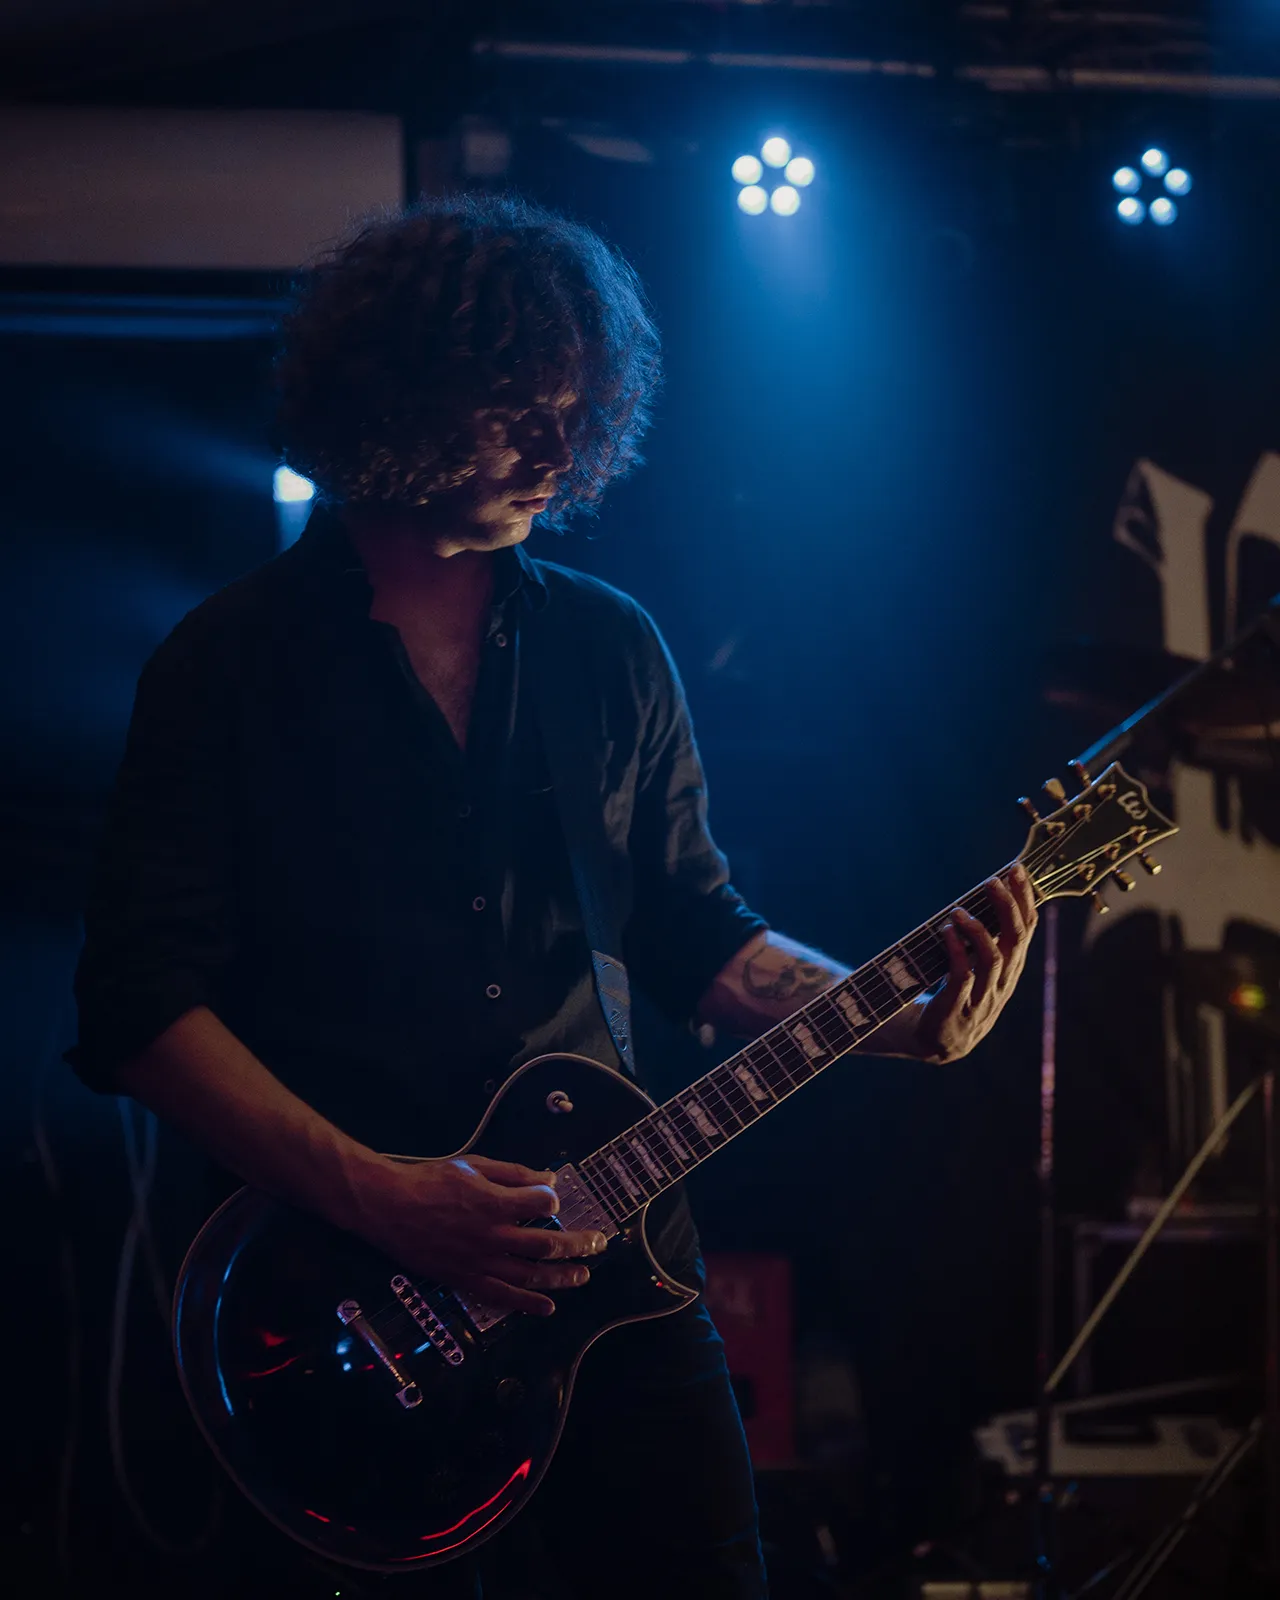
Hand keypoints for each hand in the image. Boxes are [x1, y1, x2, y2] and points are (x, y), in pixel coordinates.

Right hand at [346, 1153, 607, 1316]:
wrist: (388, 1207)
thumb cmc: (430, 1180)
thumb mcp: (473, 1165)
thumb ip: (513, 1173)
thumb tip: (549, 1180)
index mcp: (494, 1202)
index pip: (542, 1205)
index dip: (553, 1202)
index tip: (554, 1201)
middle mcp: (492, 1236)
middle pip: (545, 1244)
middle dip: (577, 1244)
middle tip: (598, 1242)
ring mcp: (479, 1262)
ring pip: (530, 1275)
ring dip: (562, 1276)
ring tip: (584, 1275)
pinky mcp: (465, 1280)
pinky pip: (502, 1297)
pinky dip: (528, 1303)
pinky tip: (548, 1306)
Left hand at [912, 864, 1037, 1063]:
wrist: (939, 1040)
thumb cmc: (958, 992)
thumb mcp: (979, 963)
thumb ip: (987, 935)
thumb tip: (989, 891)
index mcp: (1012, 967)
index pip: (1027, 929)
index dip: (1025, 899)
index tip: (1016, 870)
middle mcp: (1004, 982)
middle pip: (1015, 940)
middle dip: (1007, 907)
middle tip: (993, 881)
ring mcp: (984, 998)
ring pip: (993, 959)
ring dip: (978, 930)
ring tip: (958, 910)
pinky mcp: (959, 1009)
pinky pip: (963, 977)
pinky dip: (956, 951)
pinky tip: (946, 931)